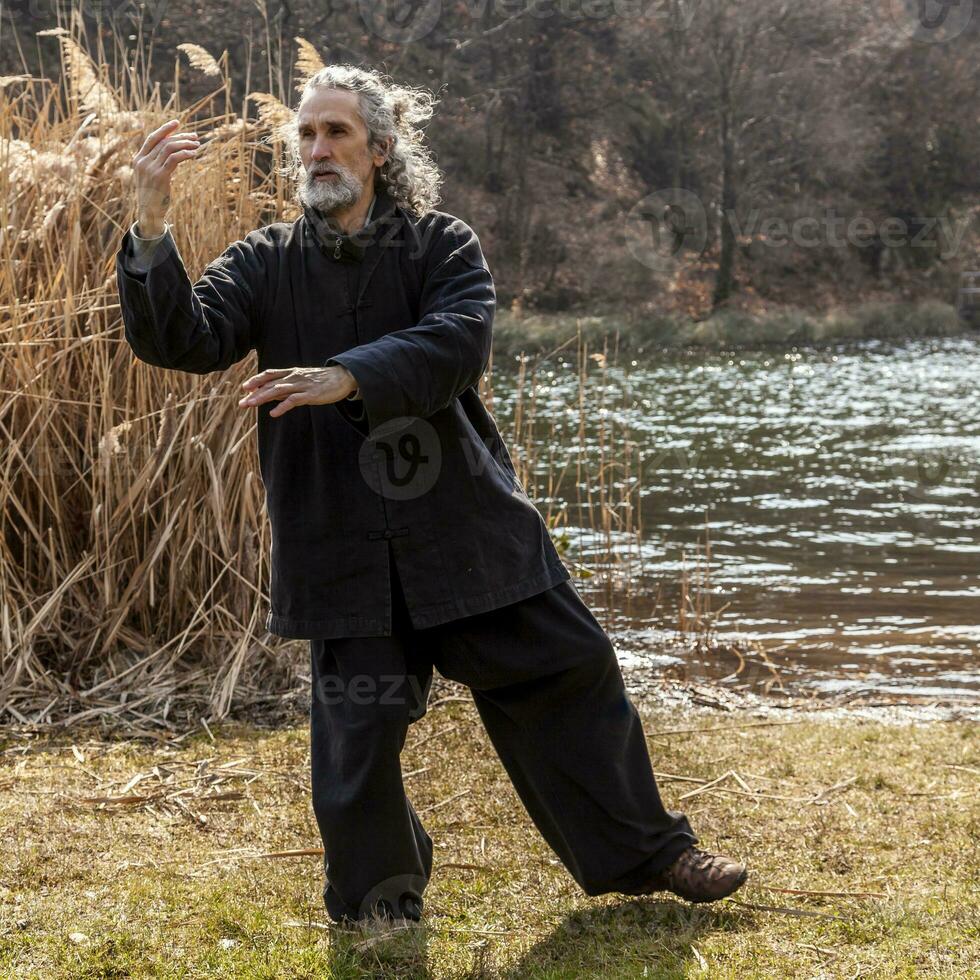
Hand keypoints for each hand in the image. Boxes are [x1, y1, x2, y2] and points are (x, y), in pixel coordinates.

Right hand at [133, 118, 200, 234]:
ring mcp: (150, 168)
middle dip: (180, 136)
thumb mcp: (151, 177)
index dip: (164, 129)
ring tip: (197, 145)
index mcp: (138, 159)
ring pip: (169, 148)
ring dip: (185, 144)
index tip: (177, 122)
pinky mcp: (160, 176)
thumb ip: (156, 163)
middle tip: (195, 137)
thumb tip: (172, 153)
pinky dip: (185, 154)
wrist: (149, 212)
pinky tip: (194, 154)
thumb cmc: (153, 196)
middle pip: (163, 142)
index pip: (152, 138)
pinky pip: (174, 159)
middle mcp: (143, 161)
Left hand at [239, 366, 358, 416]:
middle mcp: (294, 377)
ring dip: (262, 398)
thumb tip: (269, 396)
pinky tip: (273, 414)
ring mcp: (302, 385)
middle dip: (254, 393)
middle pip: (270, 384)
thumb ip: (286, 388)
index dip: (256, 380)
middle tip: (242, 403)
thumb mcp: (302, 381)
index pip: (270, 374)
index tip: (244, 388)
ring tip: (250, 404)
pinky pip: (293, 400)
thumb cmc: (322, 381)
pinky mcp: (311, 394)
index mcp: (292, 373)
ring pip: (278, 390)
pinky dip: (282, 406)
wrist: (342, 377)